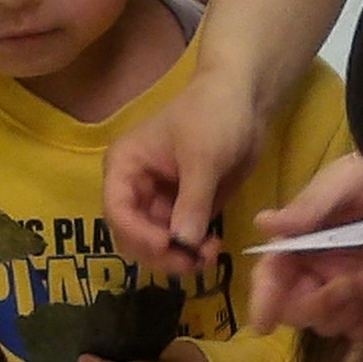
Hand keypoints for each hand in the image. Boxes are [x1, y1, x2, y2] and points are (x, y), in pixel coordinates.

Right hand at [103, 85, 267, 280]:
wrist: (245, 100)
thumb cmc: (214, 115)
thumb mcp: (203, 157)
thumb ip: (192, 201)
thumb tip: (183, 243)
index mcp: (125, 167)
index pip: (117, 210)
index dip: (138, 234)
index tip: (168, 245)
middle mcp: (136, 188)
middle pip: (133, 236)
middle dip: (159, 254)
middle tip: (193, 262)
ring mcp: (160, 201)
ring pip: (156, 245)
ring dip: (178, 258)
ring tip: (209, 256)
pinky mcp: (185, 209)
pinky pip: (181, 240)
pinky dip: (193, 251)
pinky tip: (213, 249)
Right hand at [243, 155, 362, 335]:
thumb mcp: (342, 184)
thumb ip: (307, 209)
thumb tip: (261, 223)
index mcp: (298, 244)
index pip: (270, 277)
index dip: (263, 300)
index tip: (264, 323)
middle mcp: (315, 272)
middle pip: (300, 312)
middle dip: (325, 303)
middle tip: (355, 279)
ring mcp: (346, 289)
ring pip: (333, 325)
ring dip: (355, 306)